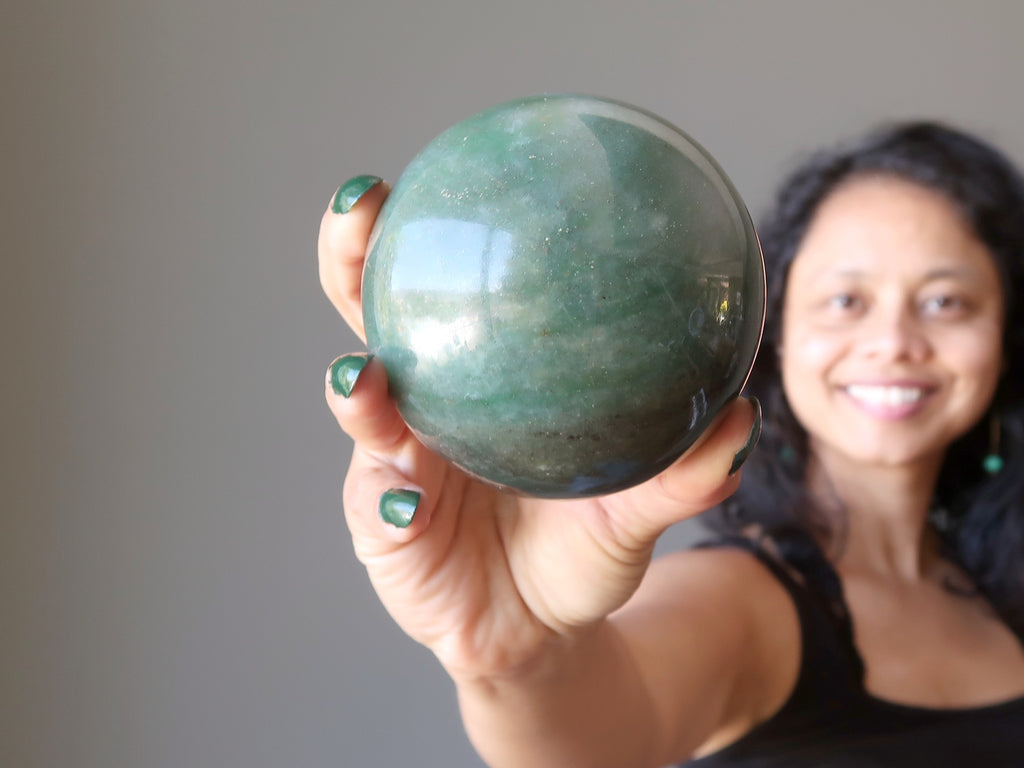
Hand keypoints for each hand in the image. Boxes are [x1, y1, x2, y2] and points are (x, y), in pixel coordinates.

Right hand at [318, 176, 759, 679]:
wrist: (544, 630)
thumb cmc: (579, 550)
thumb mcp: (635, 510)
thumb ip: (680, 472)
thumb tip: (741, 418)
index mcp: (468, 383)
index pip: (431, 292)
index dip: (413, 232)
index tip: (416, 173)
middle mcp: (418, 413)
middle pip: (368, 322)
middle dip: (348, 262)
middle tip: (359, 207)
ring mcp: (391, 470)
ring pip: (360, 415)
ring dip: (355, 391)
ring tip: (363, 373)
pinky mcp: (384, 534)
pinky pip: (380, 511)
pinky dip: (391, 499)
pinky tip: (408, 495)